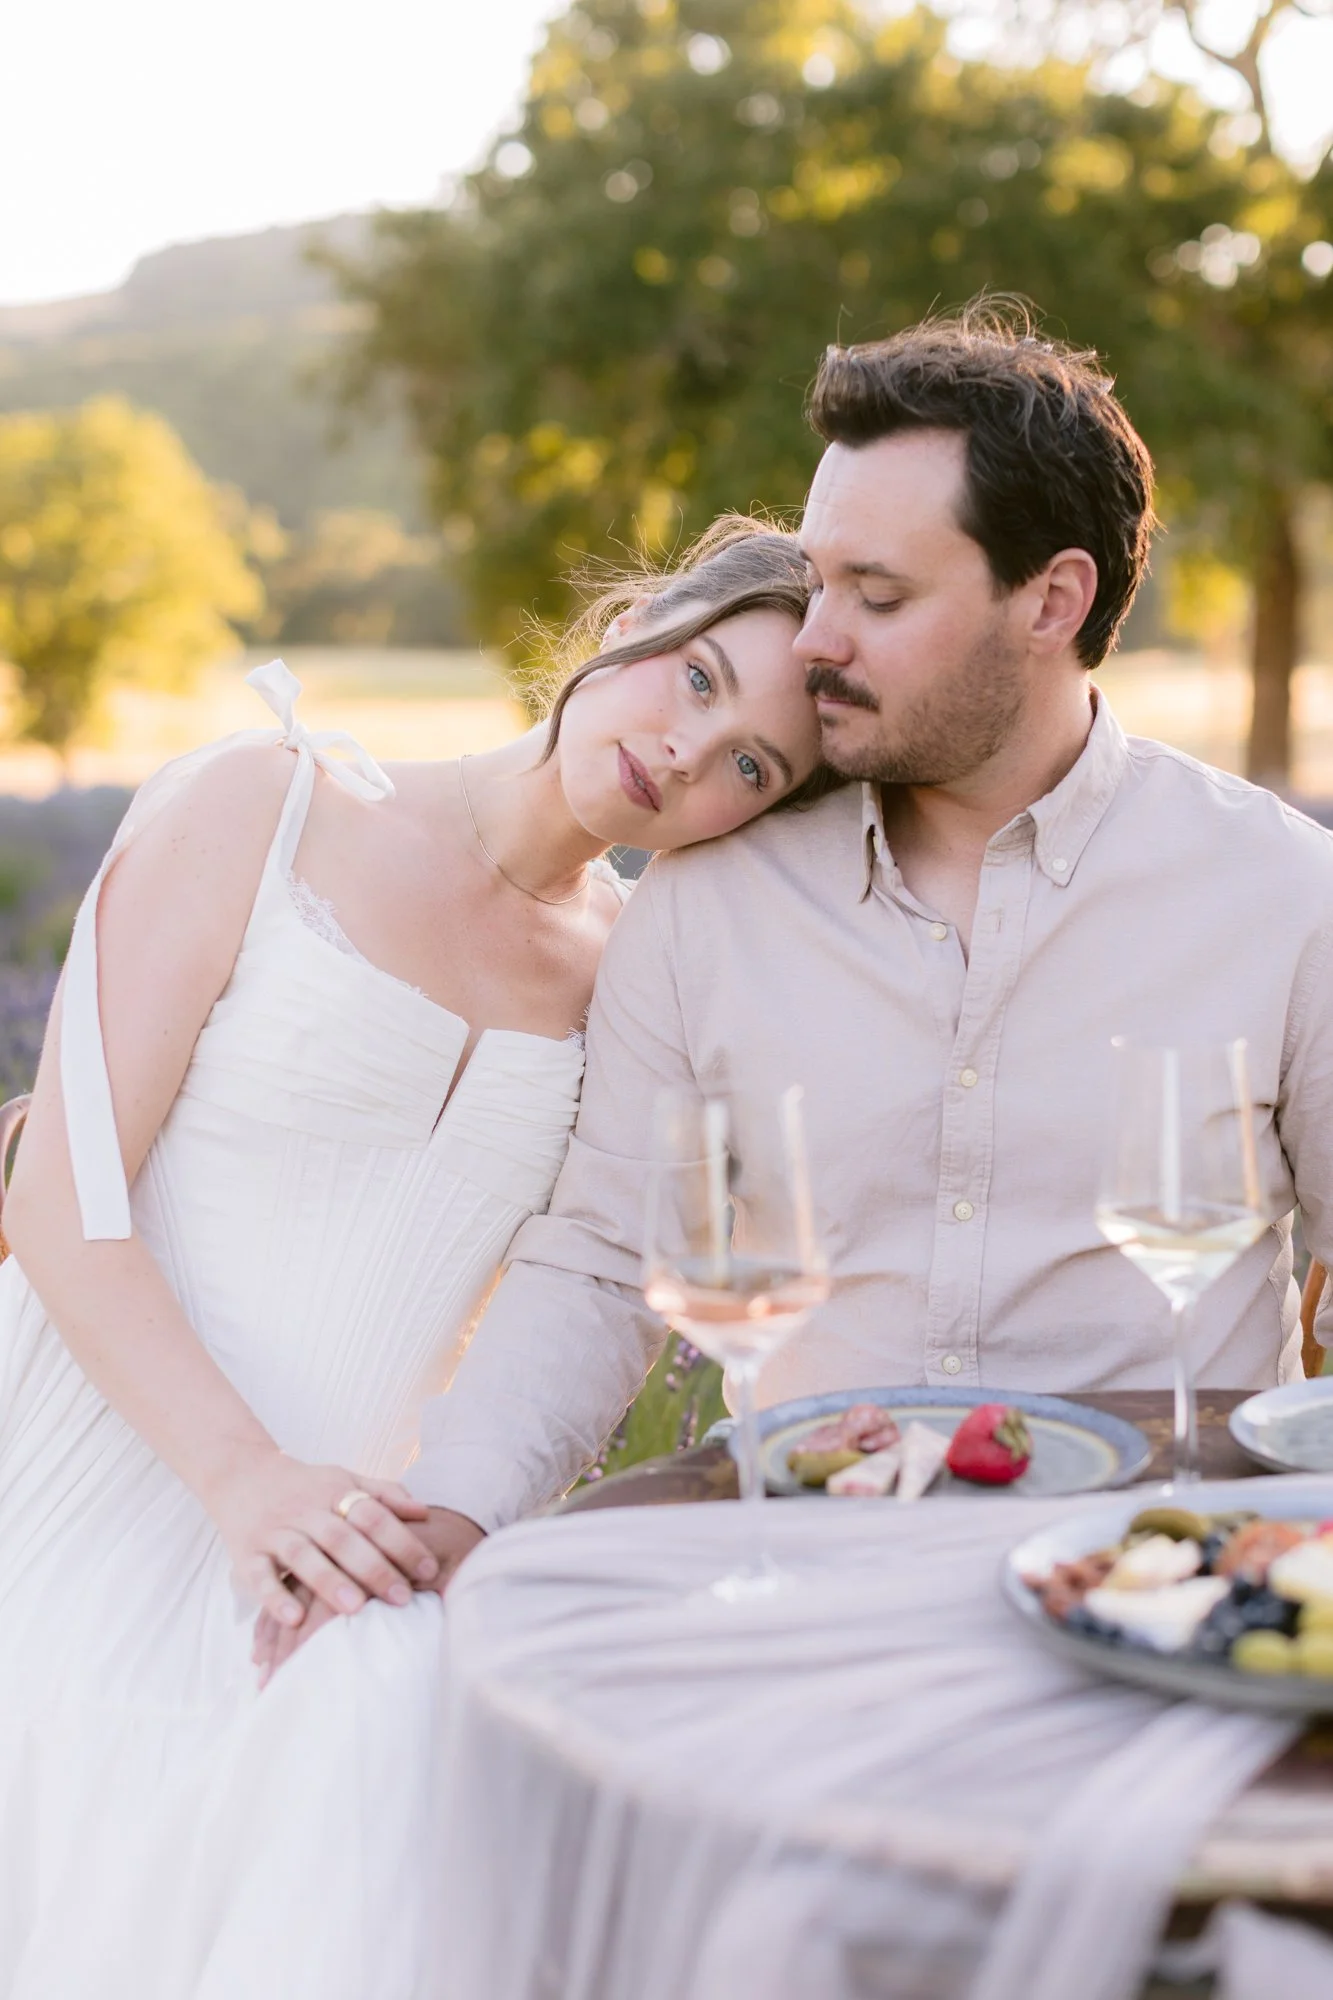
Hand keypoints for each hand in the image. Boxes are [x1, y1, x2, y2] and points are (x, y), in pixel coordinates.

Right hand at [210, 1451, 440, 1629]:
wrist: (241, 1474)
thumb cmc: (305, 1486)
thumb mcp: (344, 1479)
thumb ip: (383, 1494)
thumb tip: (424, 1511)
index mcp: (334, 1492)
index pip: (372, 1515)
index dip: (402, 1540)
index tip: (429, 1569)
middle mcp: (305, 1511)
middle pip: (341, 1537)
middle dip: (373, 1567)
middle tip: (402, 1597)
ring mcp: (274, 1532)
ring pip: (302, 1556)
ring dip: (329, 1582)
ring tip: (356, 1609)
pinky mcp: (246, 1554)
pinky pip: (259, 1576)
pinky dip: (275, 1598)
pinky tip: (294, 1619)